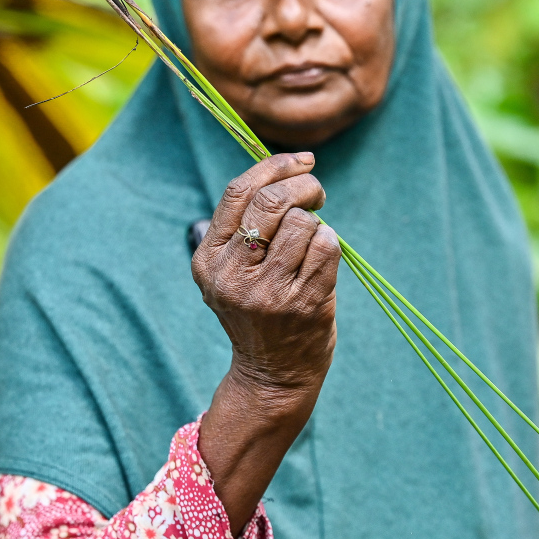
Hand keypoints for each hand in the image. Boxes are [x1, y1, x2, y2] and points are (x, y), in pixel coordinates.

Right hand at [192, 153, 341, 531]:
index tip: (302, 161)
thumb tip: (288, 165)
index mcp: (207, 260)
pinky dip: (331, 246)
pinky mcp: (303, 305)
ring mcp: (268, 292)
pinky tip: (322, 265)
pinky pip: (327, 247)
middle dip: (304, 186)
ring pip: (304, 223)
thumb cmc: (259, 312)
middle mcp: (232, 276)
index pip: (239, 193)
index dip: (275, 166)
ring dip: (317, 226)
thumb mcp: (231, 272)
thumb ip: (244, 226)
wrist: (272, 376)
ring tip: (311, 248)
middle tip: (317, 193)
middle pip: (273, 202)